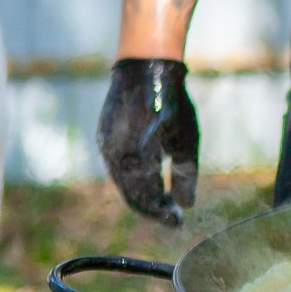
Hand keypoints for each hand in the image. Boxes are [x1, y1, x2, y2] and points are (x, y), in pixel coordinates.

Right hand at [99, 59, 199, 226]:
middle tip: (172, 218)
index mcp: (140, 153)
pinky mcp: (103, 139)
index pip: (149, 195)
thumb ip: (186, 174)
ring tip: (163, 204)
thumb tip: (186, 206)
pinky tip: (148, 185)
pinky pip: (116, 169)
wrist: (144, 69)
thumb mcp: (187, 139)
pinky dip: (131, 182)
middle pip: (132, 194)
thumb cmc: (173, 103)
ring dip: (141, 197)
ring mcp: (106, 145)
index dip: (163, 213)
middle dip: (152, 209)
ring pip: (122, 183)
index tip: (178, 223)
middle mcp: (117, 152)